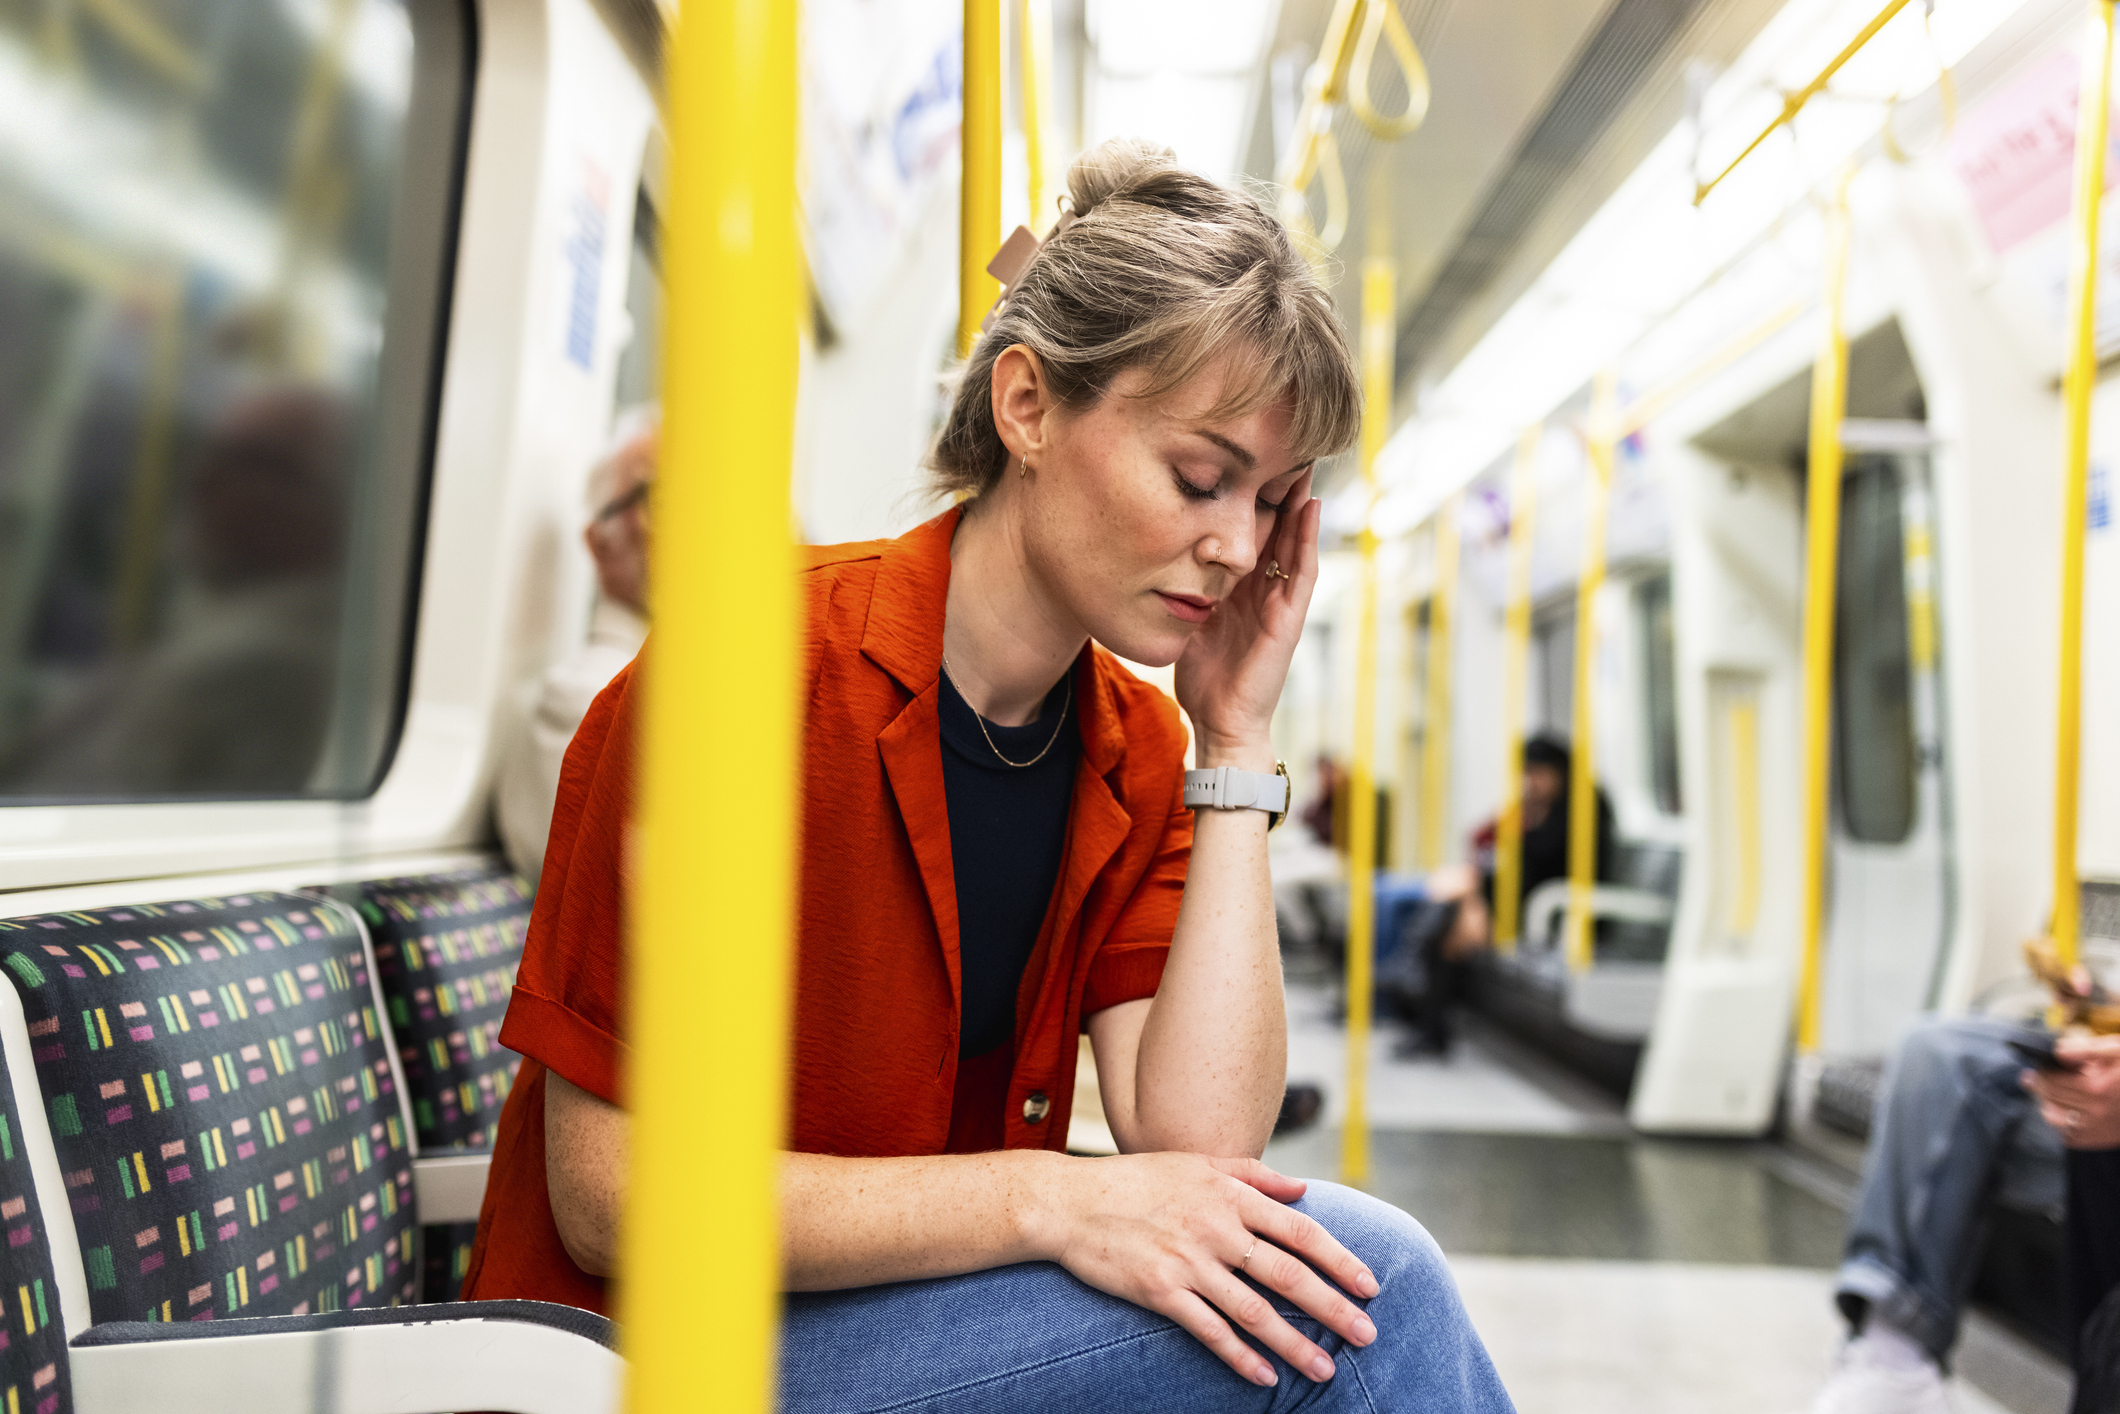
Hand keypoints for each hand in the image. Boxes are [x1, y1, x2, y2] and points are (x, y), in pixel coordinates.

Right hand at [1029, 1151, 1377, 1386]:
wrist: (1069, 1202)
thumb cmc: (1135, 1180)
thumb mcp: (1196, 1163)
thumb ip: (1253, 1175)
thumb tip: (1302, 1188)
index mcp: (1229, 1195)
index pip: (1300, 1229)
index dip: (1340, 1258)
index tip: (1370, 1284)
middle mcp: (1215, 1229)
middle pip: (1288, 1275)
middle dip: (1333, 1308)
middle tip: (1367, 1335)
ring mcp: (1188, 1263)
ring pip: (1254, 1311)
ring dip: (1295, 1344)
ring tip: (1325, 1370)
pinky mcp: (1159, 1292)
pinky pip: (1209, 1331)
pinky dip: (1240, 1357)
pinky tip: (1265, 1376)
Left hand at [1174, 470, 1320, 760]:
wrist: (1220, 722)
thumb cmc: (1204, 677)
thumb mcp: (1187, 620)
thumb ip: (1181, 590)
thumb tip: (1149, 558)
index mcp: (1240, 589)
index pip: (1250, 535)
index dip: (1251, 500)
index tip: (1245, 461)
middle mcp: (1264, 591)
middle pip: (1276, 531)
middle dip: (1279, 492)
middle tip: (1282, 447)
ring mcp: (1280, 603)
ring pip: (1295, 543)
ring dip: (1300, 505)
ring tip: (1303, 464)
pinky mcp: (1288, 619)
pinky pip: (1302, 573)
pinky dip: (1307, 540)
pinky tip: (1310, 509)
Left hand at [2024, 1035, 2119, 1148]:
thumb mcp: (2117, 1052)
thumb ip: (2086, 1049)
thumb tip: (2058, 1052)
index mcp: (2097, 1088)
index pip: (2052, 1079)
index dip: (2043, 1070)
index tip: (2041, 1065)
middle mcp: (2095, 1111)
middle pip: (2050, 1096)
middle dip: (2040, 1084)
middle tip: (2036, 1076)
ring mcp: (2095, 1128)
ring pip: (2051, 1116)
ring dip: (2047, 1102)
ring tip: (2049, 1092)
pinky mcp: (2096, 1140)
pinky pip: (2064, 1133)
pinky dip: (2060, 1121)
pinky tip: (2066, 1109)